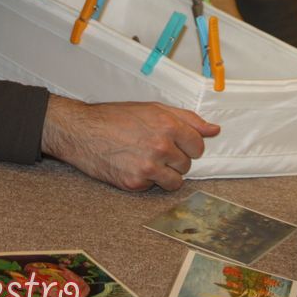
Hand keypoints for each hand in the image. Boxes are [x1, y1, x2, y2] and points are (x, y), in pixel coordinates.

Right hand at [41, 95, 220, 190]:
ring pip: (175, 181)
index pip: (199, 145)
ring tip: (148, 160)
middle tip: (155, 149)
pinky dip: (147, 180)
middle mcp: (161, 147)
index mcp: (168, 126)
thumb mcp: (153, 109)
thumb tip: (214, 130)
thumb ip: (187, 119)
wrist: (82, 131)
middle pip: (187, 164)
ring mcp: (148, 167)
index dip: (188, 145)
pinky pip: (154, 187)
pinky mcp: (135, 183)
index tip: (177, 143)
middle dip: (175, 159)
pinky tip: (133, 166)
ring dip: (166, 174)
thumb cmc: (115, 117)